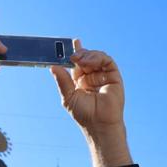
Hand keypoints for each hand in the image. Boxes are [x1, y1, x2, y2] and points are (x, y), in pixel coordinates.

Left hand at [51, 40, 131, 166]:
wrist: (99, 124)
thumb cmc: (84, 114)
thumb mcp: (68, 96)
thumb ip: (62, 81)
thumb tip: (53, 66)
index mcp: (81, 81)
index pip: (77, 64)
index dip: (73, 52)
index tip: (70, 43)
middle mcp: (92, 77)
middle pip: (86, 58)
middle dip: (79, 53)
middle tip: (71, 54)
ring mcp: (103, 75)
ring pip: (96, 57)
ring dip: (87, 55)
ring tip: (79, 59)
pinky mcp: (113, 76)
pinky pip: (107, 61)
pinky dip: (97, 58)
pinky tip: (89, 61)